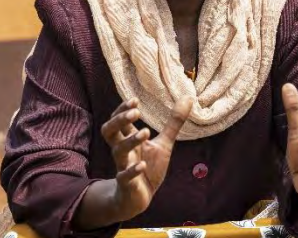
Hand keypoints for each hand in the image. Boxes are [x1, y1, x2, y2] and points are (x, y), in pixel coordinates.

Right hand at [100, 97, 192, 220]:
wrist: (139, 199)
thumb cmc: (149, 167)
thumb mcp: (164, 143)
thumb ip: (174, 122)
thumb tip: (188, 98)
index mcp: (128, 139)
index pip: (118, 120)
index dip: (122, 109)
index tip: (135, 100)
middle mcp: (123, 150)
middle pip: (109, 131)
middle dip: (119, 120)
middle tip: (135, 112)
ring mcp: (123, 167)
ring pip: (118, 151)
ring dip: (130, 141)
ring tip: (145, 132)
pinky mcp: (127, 185)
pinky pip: (124, 177)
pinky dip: (132, 171)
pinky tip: (143, 165)